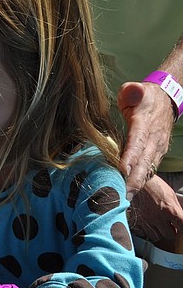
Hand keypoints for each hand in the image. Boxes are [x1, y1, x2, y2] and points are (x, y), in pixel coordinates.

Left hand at [117, 80, 172, 195]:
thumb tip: (131, 92)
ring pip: (148, 168)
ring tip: (125, 197)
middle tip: (123, 194)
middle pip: (143, 161)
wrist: (166, 100)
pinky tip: (131, 191)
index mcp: (144, 124)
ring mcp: (157, 148)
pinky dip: (141, 180)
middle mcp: (153, 139)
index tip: (122, 169)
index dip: (130, 156)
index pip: (137, 141)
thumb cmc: (144, 97)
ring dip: (138, 183)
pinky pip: (149, 169)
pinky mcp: (156, 153)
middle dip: (134, 179)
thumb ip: (132, 92)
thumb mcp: (136, 90)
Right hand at [128, 175, 182, 242]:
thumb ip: (176, 209)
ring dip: (158, 232)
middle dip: (170, 230)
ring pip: (156, 237)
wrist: (134, 182)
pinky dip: (146, 230)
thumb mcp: (170, 195)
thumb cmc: (153, 185)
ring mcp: (146, 221)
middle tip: (168, 224)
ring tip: (157, 225)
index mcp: (170, 210)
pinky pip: (143, 233)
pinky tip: (147, 223)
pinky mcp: (136, 221)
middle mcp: (158, 218)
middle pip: (170, 235)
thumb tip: (180, 219)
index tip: (180, 225)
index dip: (182, 227)